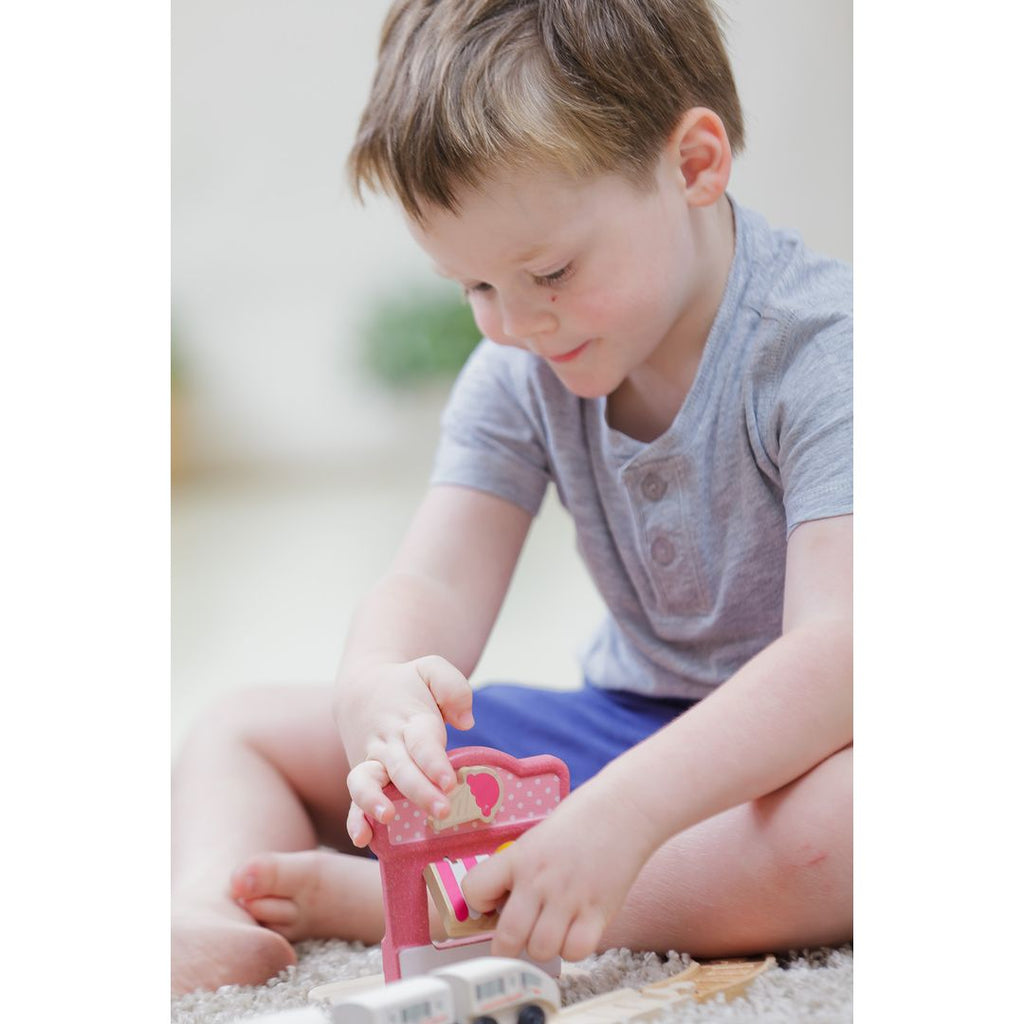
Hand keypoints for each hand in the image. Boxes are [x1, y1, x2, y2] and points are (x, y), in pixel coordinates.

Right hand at [338, 655, 474, 846]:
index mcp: (410, 719)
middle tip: (442, 810)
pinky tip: (364, 839)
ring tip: (388, 818)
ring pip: (367, 783)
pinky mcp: (363, 778)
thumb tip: (466, 721)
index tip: (450, 781)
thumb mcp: (430, 670)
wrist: (362, 689)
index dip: (434, 763)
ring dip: (375, 802)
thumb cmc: (407, 685)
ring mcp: (372, 763)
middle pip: (401, 769)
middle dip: (420, 791)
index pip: (422, 742)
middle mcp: (389, 743)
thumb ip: (452, 687)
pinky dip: (355, 820)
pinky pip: (354, 801)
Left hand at [461, 781, 659, 962]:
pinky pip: (576, 951)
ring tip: (551, 930)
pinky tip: (576, 931)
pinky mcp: (599, 911)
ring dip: (543, 947)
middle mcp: (539, 880)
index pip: (474, 891)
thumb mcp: (537, 837)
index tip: (493, 905)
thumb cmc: (581, 819)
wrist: (624, 808)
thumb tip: (503, 902)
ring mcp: (569, 898)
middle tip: (518, 937)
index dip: (480, 904)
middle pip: (507, 937)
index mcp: (519, 856)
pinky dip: (573, 949)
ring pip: (540, 949)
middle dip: (507, 946)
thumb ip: (519, 869)